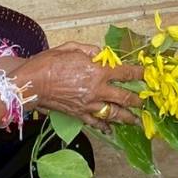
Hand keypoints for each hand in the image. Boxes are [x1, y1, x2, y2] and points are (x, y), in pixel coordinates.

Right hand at [15, 42, 141, 126]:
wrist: (30, 84)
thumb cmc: (48, 63)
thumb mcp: (70, 48)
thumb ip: (89, 50)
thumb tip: (101, 53)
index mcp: (97, 71)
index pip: (125, 73)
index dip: (139, 74)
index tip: (147, 75)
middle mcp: (97, 90)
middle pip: (125, 98)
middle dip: (138, 100)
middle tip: (145, 102)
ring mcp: (89, 105)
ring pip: (114, 114)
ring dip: (128, 118)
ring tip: (137, 121)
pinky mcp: (79, 114)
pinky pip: (96, 122)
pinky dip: (105, 126)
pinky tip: (111, 129)